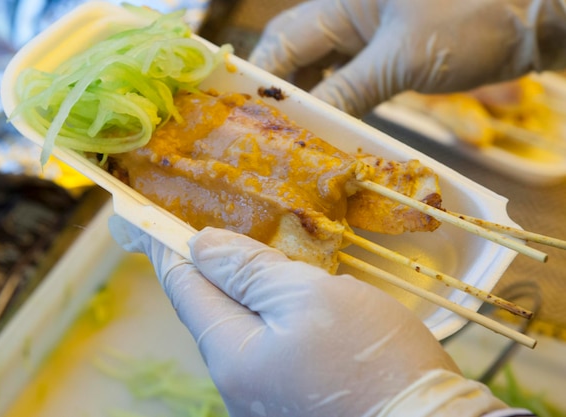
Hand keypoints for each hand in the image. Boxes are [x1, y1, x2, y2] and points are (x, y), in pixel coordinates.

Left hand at [109, 218, 507, 415]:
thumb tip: (200, 246)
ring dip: (249, 291)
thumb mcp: (308, 297)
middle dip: (214, 268)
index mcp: (231, 353)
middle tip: (220, 227)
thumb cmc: (369, 358)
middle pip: (213, 309)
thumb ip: (249, 270)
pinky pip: (269, 347)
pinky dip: (273, 316)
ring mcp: (262, 396)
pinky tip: (299, 302)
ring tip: (267, 258)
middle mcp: (236, 381)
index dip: (169, 248)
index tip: (153, 220)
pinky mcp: (291, 399)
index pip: (185, 288)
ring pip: (244, 327)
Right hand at [249, 0, 565, 116]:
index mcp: (342, 3)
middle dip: (281, 90)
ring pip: (323, 64)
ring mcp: (370, 29)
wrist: (531, 16)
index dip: (261, 79)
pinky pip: (351, 73)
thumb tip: (309, 124)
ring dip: (310, 98)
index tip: (243, 116)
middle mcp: (348, 12)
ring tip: (294, 132)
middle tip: (266, 128)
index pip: (284, 42)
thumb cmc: (469, 19)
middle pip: (296, 50)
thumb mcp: (401, 61)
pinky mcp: (390, 47)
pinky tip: (332, 122)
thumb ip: (348, 91)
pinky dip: (339, 98)